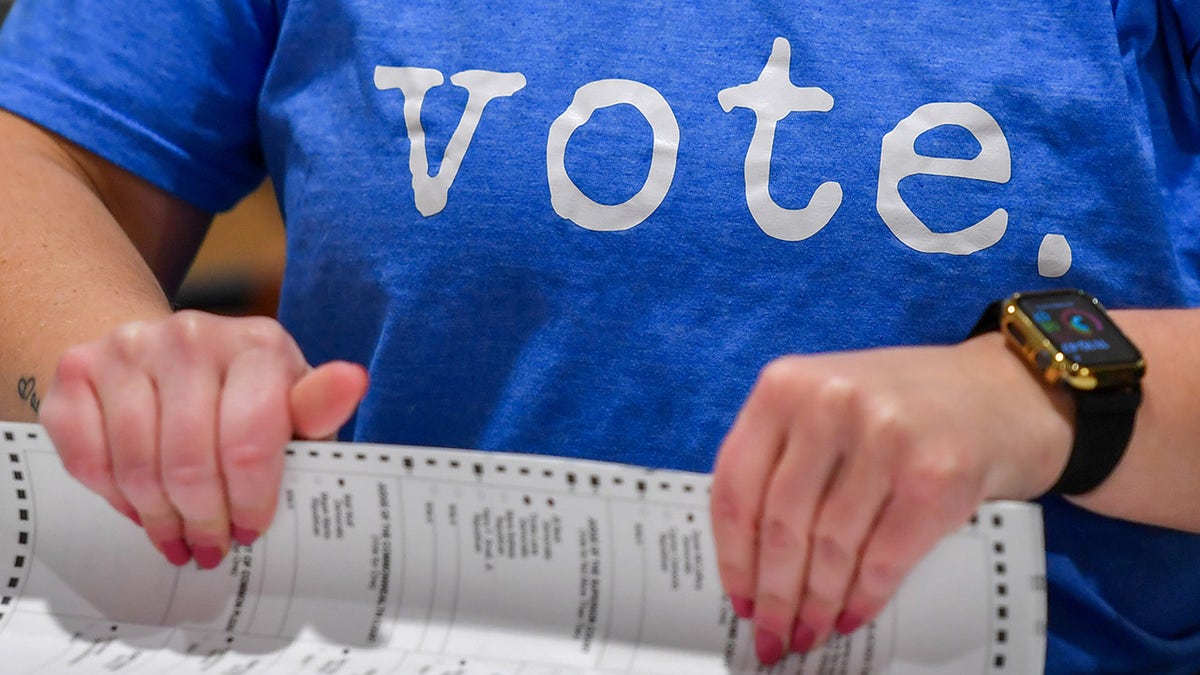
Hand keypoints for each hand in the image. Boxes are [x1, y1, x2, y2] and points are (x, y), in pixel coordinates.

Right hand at [39, 310, 367, 568]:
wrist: (167, 358)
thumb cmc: (244, 398)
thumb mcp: (292, 408)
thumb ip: (319, 408)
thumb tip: (352, 381)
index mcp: (258, 344)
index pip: (251, 440)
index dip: (250, 500)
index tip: (250, 530)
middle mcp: (192, 334)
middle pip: (190, 461)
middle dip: (203, 520)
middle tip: (211, 546)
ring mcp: (129, 346)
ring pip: (137, 465)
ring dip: (159, 517)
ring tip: (177, 536)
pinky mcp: (77, 367)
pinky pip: (87, 457)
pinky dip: (113, 495)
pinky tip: (139, 505)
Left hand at [709, 335, 1072, 663]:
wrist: (1005, 391)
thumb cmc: (906, 407)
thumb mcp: (827, 406)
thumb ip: (785, 459)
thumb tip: (751, 559)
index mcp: (786, 385)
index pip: (736, 486)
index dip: (733, 555)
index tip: (738, 597)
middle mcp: (830, 402)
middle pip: (781, 523)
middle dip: (774, 592)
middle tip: (772, 633)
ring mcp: (884, 435)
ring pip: (831, 546)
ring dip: (817, 603)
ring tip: (810, 631)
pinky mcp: (935, 475)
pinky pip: (884, 558)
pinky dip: (864, 597)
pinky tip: (852, 615)